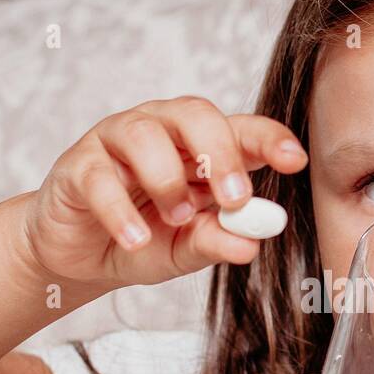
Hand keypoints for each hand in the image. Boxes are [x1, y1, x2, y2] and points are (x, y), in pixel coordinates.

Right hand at [21, 96, 307, 289]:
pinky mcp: (78, 166)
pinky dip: (120, 212)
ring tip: (177, 218)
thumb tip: (251, 244)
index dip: (268, 139)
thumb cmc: (143, 240)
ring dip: (167, 179)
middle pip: (194, 115)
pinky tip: (135, 239)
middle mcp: (160, 131)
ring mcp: (116, 143)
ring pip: (144, 134)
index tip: (295, 160)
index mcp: (198, 147)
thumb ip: (215, 242)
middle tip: (234, 199)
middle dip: (219, 154)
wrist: (81, 258)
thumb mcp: (186, 249)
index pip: (240, 130)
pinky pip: (99, 177)